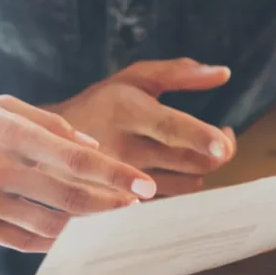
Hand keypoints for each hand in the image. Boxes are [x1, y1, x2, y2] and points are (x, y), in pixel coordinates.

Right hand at [0, 95, 156, 252]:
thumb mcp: (2, 105)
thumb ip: (51, 124)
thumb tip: (92, 147)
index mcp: (10, 134)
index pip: (77, 160)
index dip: (116, 174)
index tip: (144, 184)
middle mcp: (0, 170)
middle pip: (71, 196)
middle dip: (113, 203)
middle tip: (138, 204)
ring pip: (52, 224)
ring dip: (87, 224)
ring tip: (109, 217)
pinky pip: (25, 240)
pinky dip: (54, 239)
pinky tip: (71, 232)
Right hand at [50, 59, 236, 195]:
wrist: (50, 143)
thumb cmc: (101, 104)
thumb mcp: (132, 79)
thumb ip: (178, 72)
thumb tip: (225, 73)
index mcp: (126, 110)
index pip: (168, 127)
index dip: (200, 136)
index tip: (225, 142)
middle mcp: (123, 146)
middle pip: (188, 161)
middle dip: (217, 153)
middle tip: (222, 140)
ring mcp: (122, 179)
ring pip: (185, 185)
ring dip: (201, 170)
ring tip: (195, 152)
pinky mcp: (123, 200)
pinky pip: (172, 202)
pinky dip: (184, 187)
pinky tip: (180, 171)